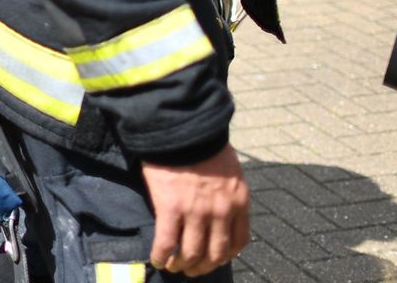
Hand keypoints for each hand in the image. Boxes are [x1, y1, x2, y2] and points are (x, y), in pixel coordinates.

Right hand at [141, 144, 250, 276]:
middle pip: (215, 253)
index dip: (225, 255)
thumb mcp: (229, 170)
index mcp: (238, 201)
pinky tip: (157, 260)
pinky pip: (166, 243)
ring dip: (182, 265)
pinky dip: (162, 256)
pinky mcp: (171, 208)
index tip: (214, 258)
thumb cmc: (203, 143)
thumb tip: (218, 209)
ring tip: (173, 266)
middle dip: (203, 266)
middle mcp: (221, 211)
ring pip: (191, 253)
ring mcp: (196, 211)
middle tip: (192, 269)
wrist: (181, 127)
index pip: (239, 241)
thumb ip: (227, 193)